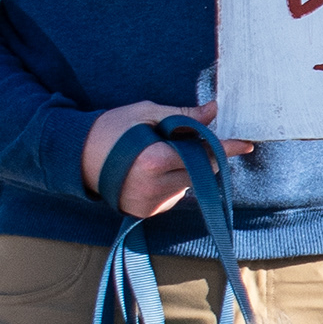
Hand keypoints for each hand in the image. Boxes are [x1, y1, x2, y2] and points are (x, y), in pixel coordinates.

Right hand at [85, 101, 251, 218]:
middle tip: (181, 141)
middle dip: (200, 155)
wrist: (75, 157)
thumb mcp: (146, 113)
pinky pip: (173, 196)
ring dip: (185, 170)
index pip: (201, 154)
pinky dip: (171, 182)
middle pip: (199, 171)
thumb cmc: (111, 129)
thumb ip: (182, 116)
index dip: (225, 148)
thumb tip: (214, 110)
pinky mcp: (146, 213)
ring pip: (188, 185)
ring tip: (156, 155)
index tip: (247, 144)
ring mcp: (150, 204)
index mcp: (154, 160)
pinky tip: (150, 172)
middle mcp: (154, 187)